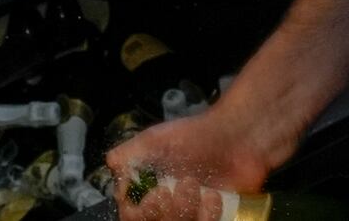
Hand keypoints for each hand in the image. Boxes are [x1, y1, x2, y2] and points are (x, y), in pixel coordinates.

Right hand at [107, 109, 271, 220]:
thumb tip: (111, 166)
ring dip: (188, 211)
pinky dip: (209, 217)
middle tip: (184, 184)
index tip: (156, 194)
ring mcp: (191, 217)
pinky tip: (215, 197)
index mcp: (148, 191)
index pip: (132, 216)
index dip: (140, 212)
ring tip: (201, 188)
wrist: (238, 138)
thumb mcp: (156, 139)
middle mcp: (168, 208)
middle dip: (169, 211)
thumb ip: (129, 154)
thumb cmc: (196, 136)